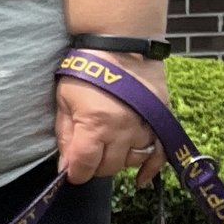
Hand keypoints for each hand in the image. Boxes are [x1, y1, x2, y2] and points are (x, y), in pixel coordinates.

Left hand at [56, 56, 168, 186]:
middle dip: (93, 166)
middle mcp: (122, 130)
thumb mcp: (64, 100)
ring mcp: (144, 126)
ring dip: (116, 160)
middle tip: (87, 155)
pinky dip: (151, 169)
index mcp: (95, 124)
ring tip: (107, 149)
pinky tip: (141, 179)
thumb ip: (64, 135)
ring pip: (130, 161)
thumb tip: (65, 166)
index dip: (75, 173)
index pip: (84, 166)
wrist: (121, 44)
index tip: (71, 171)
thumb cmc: (86, 70)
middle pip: (108, 167)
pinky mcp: (160, 121)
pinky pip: (159, 154)